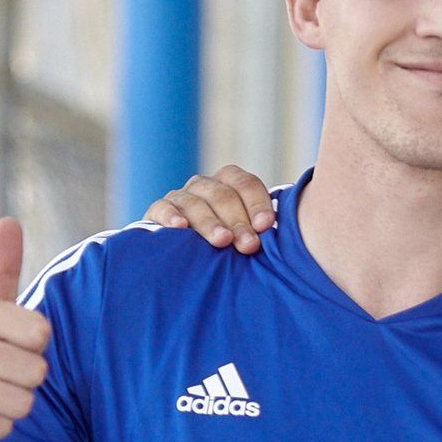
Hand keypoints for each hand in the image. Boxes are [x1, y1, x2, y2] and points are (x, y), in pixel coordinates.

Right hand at [147, 165, 275, 252]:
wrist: (182, 258)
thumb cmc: (227, 246)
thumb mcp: (245, 235)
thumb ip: (260, 231)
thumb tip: (285, 239)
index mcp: (229, 184)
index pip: (245, 184)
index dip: (257, 202)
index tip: (266, 225)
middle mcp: (205, 186)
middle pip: (222, 195)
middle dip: (238, 221)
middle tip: (250, 245)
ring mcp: (180, 197)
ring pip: (195, 203)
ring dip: (210, 223)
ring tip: (222, 241)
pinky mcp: (157, 211)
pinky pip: (162, 208)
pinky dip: (171, 217)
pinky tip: (180, 229)